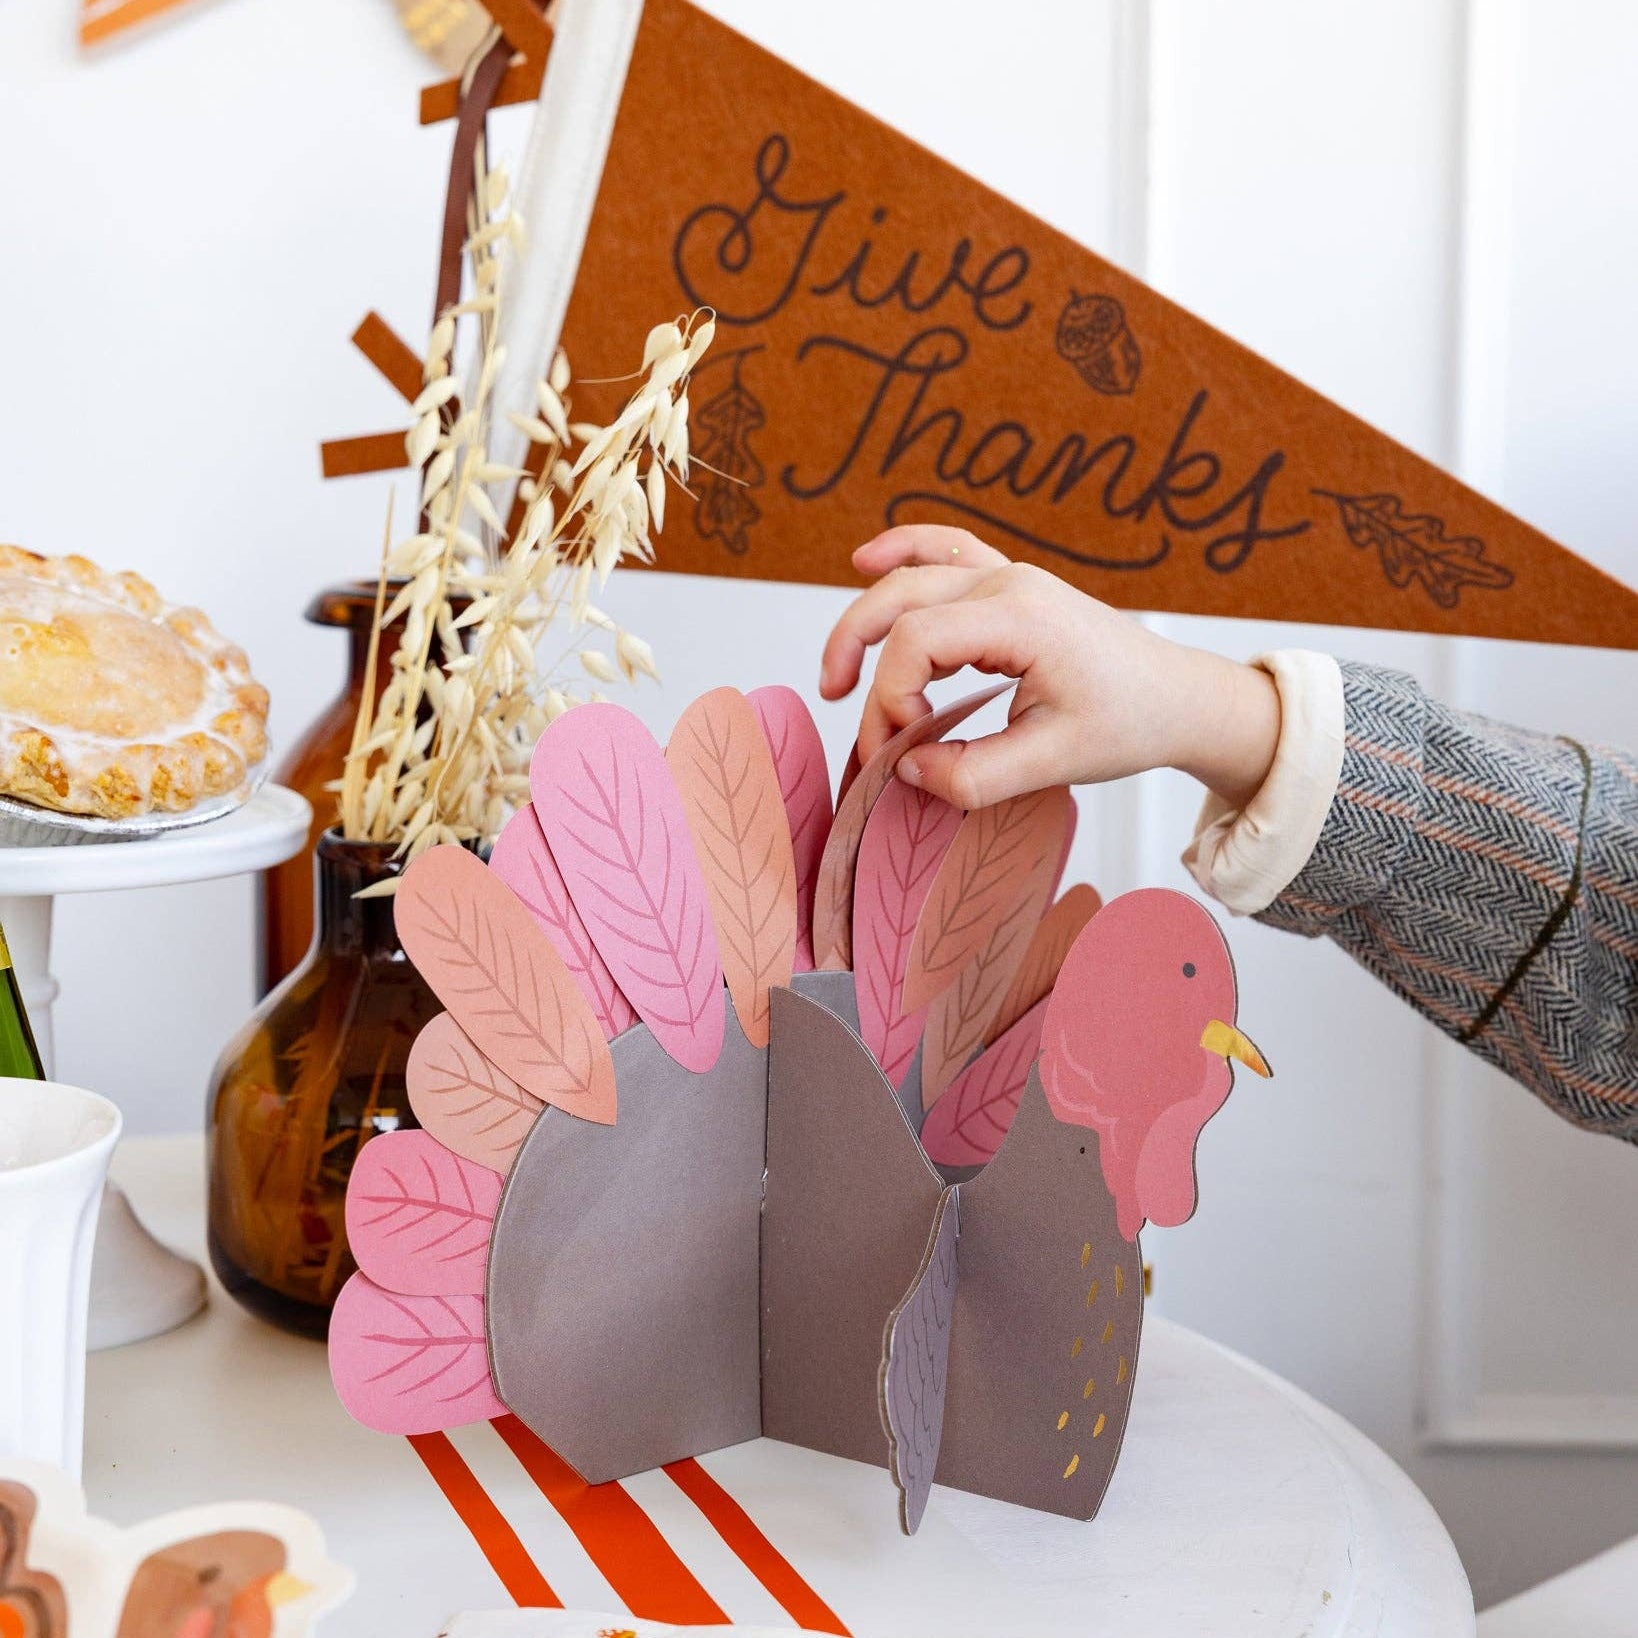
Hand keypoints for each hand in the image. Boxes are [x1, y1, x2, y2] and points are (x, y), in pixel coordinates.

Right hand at [818, 525, 1280, 810]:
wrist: (1178, 698)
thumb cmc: (1129, 722)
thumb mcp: (1053, 763)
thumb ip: (975, 775)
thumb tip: (908, 769)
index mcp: (1021, 618)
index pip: (917, 642)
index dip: (890, 697)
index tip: (901, 751)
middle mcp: (1009, 583)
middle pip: (899, 600)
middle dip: (856, 655)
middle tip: (836, 710)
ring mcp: (1009, 576)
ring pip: (912, 577)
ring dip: (865, 617)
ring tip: (837, 675)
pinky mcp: (1011, 585)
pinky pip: (945, 549)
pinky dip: (904, 550)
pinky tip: (866, 559)